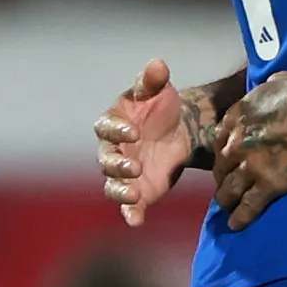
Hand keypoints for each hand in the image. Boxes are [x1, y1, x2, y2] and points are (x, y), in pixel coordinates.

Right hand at [96, 60, 201, 227]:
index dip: (117, 130)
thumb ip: (153, 80)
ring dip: (120, 191)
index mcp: (113, 123)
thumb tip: (158, 64)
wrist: (180, 131)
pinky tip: (136, 221)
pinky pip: (129, 205)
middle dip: (118, 165)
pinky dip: (130, 214)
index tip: (133, 132)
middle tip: (135, 166)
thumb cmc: (161, 107)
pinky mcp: (137, 191)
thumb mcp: (159, 90)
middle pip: (106, 160)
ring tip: (134, 195)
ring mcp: (124, 173)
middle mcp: (113, 150)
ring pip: (113, 185)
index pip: (106, 128)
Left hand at [211, 72, 286, 230]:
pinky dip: (240, 218)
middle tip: (226, 188)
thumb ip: (268, 87)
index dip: (222, 155)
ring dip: (227, 201)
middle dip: (221, 180)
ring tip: (228, 209)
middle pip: (220, 169)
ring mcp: (250, 167)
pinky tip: (236, 225)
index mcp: (235, 119)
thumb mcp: (277, 82)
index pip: (218, 143)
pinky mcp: (267, 186)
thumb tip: (274, 81)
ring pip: (229, 191)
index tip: (225, 162)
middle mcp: (235, 145)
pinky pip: (248, 207)